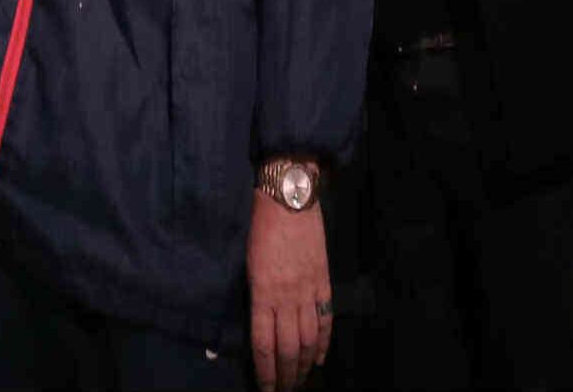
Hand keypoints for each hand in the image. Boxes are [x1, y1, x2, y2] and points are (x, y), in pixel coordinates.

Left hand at [247, 182, 330, 388]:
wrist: (289, 198)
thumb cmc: (259, 227)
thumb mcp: (247, 264)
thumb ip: (253, 296)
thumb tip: (254, 325)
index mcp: (262, 293)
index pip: (263, 344)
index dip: (265, 371)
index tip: (266, 388)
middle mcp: (286, 297)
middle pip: (287, 348)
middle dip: (285, 374)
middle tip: (284, 390)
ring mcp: (308, 290)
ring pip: (308, 339)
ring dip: (304, 365)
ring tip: (300, 380)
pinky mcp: (323, 281)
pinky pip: (326, 319)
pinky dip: (324, 342)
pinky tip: (319, 357)